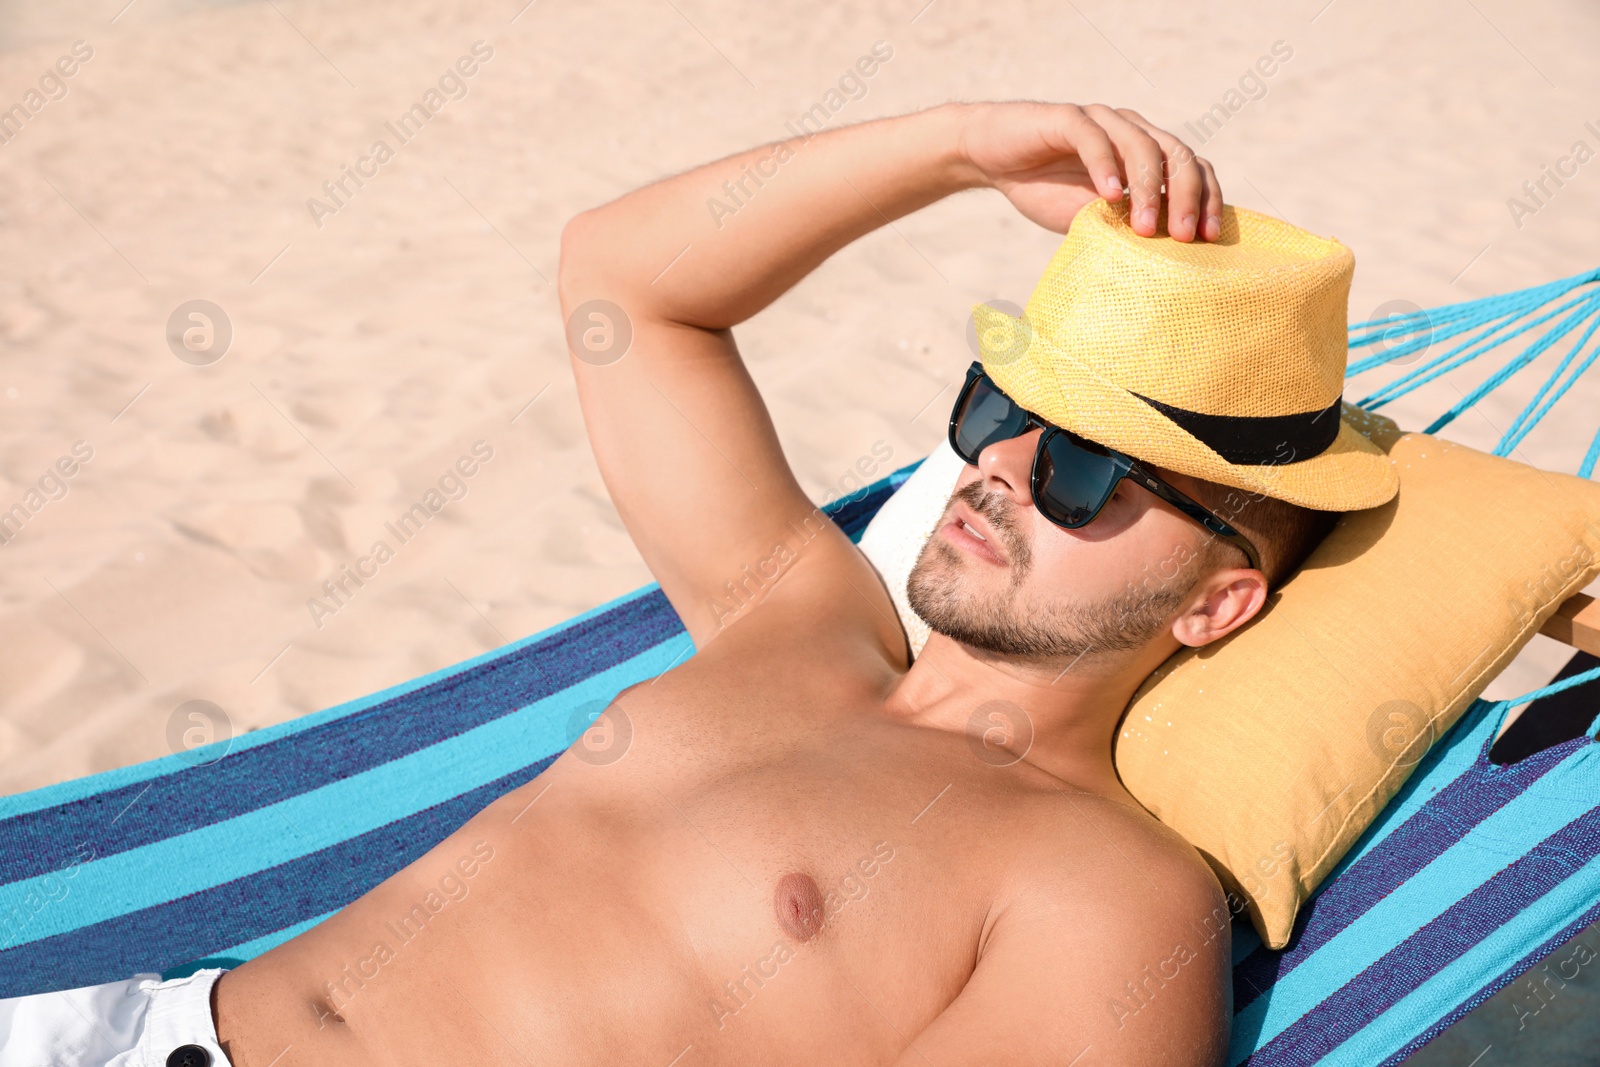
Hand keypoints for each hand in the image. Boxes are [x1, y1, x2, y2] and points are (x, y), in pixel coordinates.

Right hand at [957, 102, 1221, 240]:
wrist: (991, 158)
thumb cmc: (1044, 188)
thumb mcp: (1091, 215)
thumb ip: (1123, 224)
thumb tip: (1163, 260)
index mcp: (1146, 151)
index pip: (1193, 168)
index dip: (1208, 200)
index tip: (1209, 239)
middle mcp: (1131, 130)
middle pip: (1178, 155)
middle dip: (1187, 198)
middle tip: (1183, 237)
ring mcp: (1101, 120)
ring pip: (1142, 146)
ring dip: (1148, 189)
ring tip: (1144, 229)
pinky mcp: (1066, 118)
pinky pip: (1093, 138)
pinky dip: (1105, 166)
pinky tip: (1109, 196)